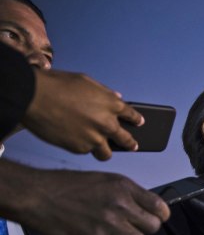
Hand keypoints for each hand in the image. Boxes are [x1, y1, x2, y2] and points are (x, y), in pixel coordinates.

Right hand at [2, 162, 169, 234]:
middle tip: (132, 225)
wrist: (37, 196)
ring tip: (112, 230)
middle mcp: (119, 205)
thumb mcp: (104, 180)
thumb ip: (127, 193)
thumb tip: (147, 207)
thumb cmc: (68, 185)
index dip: (160, 215)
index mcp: (123, 187)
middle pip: (152, 227)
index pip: (159, 207)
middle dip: (144, 227)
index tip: (156, 217)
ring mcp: (107, 225)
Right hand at [20, 69, 142, 159]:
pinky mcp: (80, 148)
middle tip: (133, 146)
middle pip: (126, 139)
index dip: (136, 120)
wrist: (33, 97)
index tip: (140, 123)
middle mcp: (108, 123)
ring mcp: (95, 138)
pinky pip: (86, 151)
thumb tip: (118, 98)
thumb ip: (104, 93)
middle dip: (131, 143)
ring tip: (102, 149)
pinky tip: (74, 139)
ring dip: (105, 150)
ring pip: (107, 153)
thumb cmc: (57, 85)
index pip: (132, 115)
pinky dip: (82, 146)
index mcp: (112, 104)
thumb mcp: (86, 82)